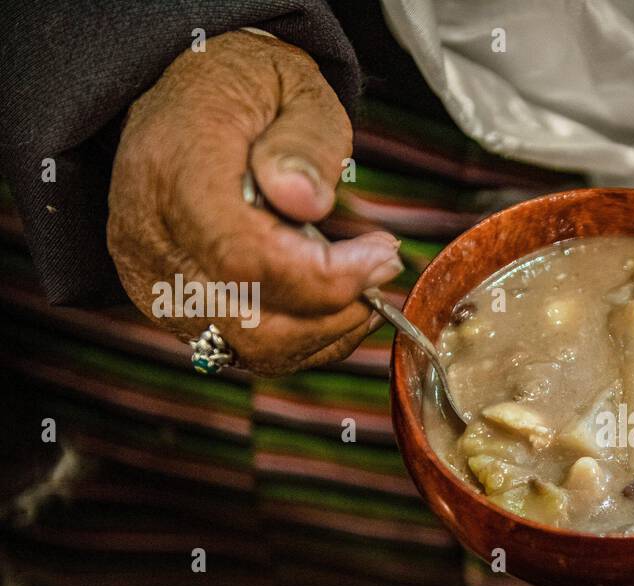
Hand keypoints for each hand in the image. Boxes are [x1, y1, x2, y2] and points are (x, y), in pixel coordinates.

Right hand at [107, 31, 403, 374]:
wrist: (182, 93)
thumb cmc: (244, 88)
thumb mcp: (291, 87)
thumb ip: (306, 142)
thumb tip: (308, 204)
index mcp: (176, 171)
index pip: (247, 258)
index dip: (326, 276)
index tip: (382, 255)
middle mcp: (150, 235)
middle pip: (250, 321)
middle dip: (334, 313)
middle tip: (381, 272)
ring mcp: (151, 277)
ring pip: (249, 347)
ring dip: (322, 333)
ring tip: (361, 285)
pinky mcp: (166, 303)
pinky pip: (241, 348)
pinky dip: (299, 339)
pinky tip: (331, 303)